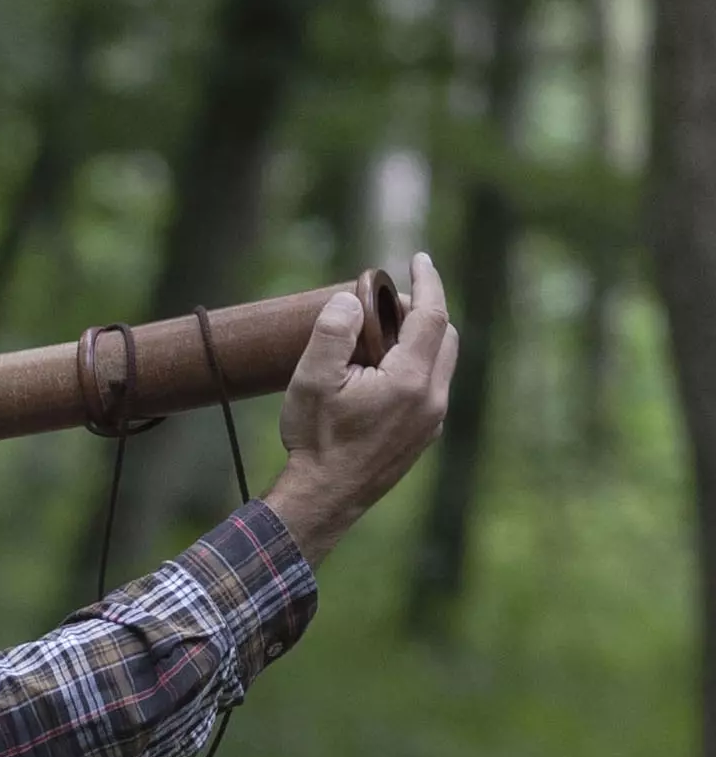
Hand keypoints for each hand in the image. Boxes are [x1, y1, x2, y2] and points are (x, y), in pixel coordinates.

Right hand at [264, 252, 459, 567]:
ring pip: (441, 362)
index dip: (427, 281)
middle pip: (445, 336)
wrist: (324, 498)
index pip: (431, 315)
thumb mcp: (312, 380)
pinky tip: (383, 371)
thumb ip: (333, 333)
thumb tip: (350, 299)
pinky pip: (432, 387)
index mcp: (410, 380)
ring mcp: (431, 421)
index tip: (418, 259)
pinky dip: (417, 365)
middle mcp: (432, 399)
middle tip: (387, 301)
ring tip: (382, 334)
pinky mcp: (423, 437)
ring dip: (421, 339)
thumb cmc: (315, 440)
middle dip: (423, 309)